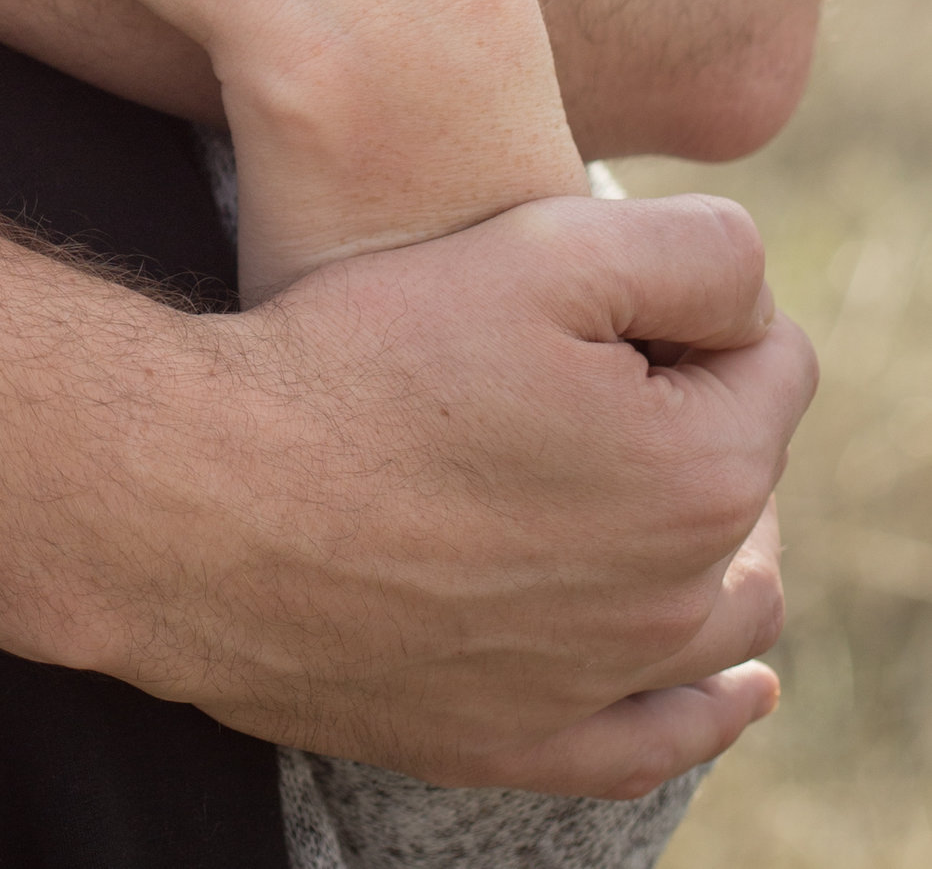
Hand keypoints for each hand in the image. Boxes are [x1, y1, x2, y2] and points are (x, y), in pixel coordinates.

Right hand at [164, 192, 808, 792]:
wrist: (215, 499)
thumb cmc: (371, 357)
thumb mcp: (545, 247)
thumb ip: (697, 255)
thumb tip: (753, 302)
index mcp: (701, 473)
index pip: (773, 360)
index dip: (691, 305)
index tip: (593, 291)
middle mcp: (675, 599)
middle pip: (742, 477)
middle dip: (686, 407)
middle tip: (567, 357)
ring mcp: (598, 683)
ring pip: (722, 611)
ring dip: (709, 541)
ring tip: (636, 480)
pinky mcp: (517, 739)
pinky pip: (654, 742)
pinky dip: (705, 711)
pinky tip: (734, 690)